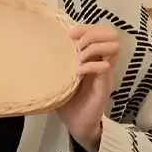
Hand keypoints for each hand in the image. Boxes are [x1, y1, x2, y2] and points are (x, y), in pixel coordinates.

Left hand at [58, 24, 120, 151]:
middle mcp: (102, 61)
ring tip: (79, 58)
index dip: (87, 27)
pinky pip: (105, 67)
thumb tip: (38, 48)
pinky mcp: (105, 85)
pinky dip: (90, 66)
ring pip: (114, 47)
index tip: (70, 33)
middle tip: (76, 45)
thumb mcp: (59, 78)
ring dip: (93, 47)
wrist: (77, 125)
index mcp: (92, 57)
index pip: (100, 30)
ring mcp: (105, 73)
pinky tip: (78, 72)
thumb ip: (56, 63)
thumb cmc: (68, 102)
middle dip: (92, 33)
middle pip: (111, 34)